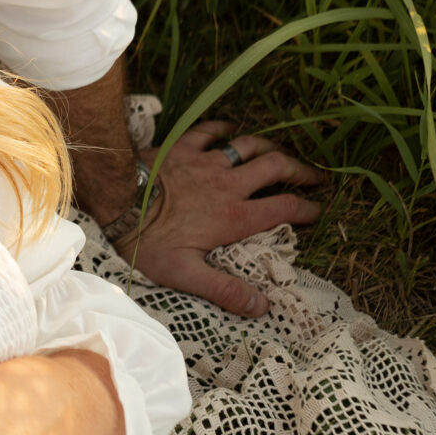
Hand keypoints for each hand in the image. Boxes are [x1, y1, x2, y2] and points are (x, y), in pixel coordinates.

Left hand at [116, 120, 319, 318]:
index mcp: (233, 216)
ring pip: (250, 146)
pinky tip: (231, 129)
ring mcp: (206, 162)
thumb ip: (223, 289)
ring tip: (282, 153)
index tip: (318, 211)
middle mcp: (228, 184)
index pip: (282, 209)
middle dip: (300, 171)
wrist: (117, 200)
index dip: (306, 209)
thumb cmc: (148, 241)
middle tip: (315, 177)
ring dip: (270, 148)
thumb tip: (261, 306)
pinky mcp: (184, 147)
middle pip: (276, 168)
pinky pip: (211, 131)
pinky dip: (225, 128)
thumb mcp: (185, 274)